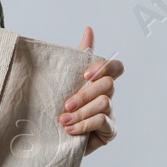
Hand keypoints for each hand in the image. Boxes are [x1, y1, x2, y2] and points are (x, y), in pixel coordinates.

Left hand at [59, 26, 121, 155]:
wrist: (50, 137)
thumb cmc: (58, 106)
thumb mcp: (64, 80)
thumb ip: (78, 56)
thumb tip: (90, 30)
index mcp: (98, 82)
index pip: (116, 68)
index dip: (105, 67)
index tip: (85, 75)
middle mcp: (107, 96)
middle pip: (109, 84)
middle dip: (84, 94)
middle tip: (66, 104)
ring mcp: (111, 113)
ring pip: (104, 102)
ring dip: (82, 112)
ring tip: (63, 120)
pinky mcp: (109, 131)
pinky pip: (103, 121)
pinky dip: (84, 124)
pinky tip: (69, 129)